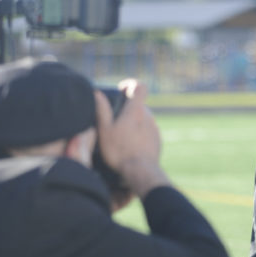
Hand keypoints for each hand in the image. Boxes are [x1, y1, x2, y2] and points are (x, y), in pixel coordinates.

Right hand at [94, 80, 170, 196]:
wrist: (141, 172)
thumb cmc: (120, 151)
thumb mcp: (105, 130)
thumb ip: (102, 110)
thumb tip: (97, 94)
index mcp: (136, 110)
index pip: (140, 86)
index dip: (131, 84)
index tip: (122, 90)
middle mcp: (148, 117)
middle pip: (139, 105)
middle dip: (127, 108)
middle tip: (114, 120)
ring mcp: (155, 129)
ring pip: (143, 119)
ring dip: (133, 123)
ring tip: (120, 136)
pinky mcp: (157, 141)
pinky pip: (148, 132)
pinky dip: (139, 134)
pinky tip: (130, 146)